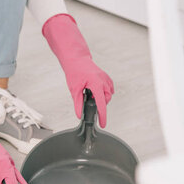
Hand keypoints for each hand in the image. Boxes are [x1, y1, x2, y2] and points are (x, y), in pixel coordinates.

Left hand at [42, 13, 113, 127]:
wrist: (76, 59)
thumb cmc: (75, 71)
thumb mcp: (74, 89)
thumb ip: (78, 103)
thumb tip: (79, 114)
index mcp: (96, 84)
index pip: (101, 104)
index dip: (102, 116)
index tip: (103, 124)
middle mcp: (104, 81)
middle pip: (106, 100)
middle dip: (99, 104)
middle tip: (88, 100)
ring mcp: (106, 78)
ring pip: (108, 94)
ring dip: (101, 97)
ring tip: (90, 93)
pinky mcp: (106, 77)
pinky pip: (109, 88)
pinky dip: (104, 92)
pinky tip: (95, 90)